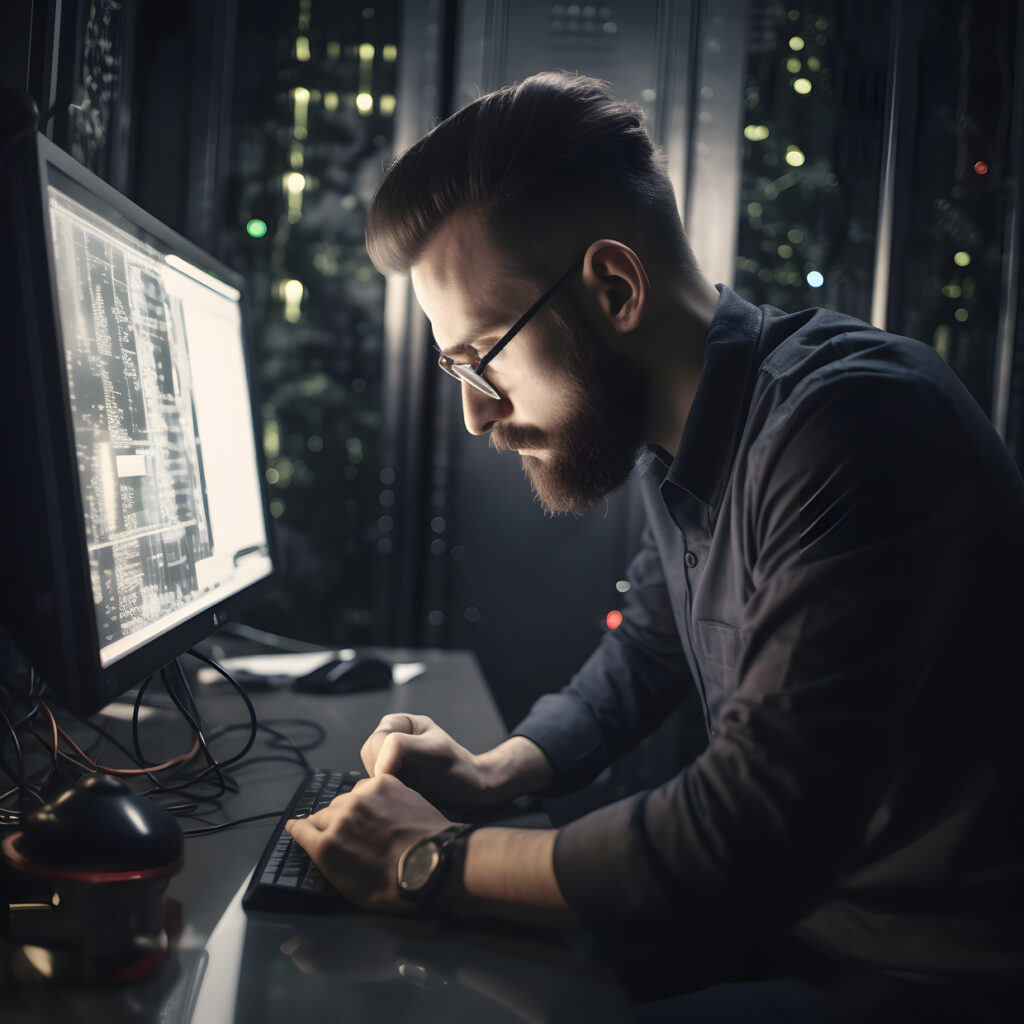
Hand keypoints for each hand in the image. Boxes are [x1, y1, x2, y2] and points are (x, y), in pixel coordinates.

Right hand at [284, 773, 451, 910]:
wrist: (432, 860)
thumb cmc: (392, 886)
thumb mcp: (351, 889)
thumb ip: (329, 864)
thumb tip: (319, 851)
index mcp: (326, 845)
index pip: (301, 829)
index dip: (298, 828)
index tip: (296, 827)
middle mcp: (339, 817)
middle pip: (322, 814)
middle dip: (326, 822)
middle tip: (339, 830)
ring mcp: (362, 797)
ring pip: (344, 799)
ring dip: (347, 808)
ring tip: (360, 817)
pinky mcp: (383, 783)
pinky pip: (365, 787)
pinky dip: (367, 796)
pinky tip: (376, 804)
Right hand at [360, 714, 492, 807]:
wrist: (468, 793)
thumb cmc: (457, 768)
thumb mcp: (434, 751)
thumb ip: (401, 746)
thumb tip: (376, 765)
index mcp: (398, 723)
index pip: (376, 742)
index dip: (387, 762)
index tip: (407, 774)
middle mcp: (388, 739)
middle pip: (369, 758)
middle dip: (386, 775)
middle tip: (408, 785)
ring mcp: (386, 761)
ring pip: (368, 775)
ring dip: (385, 787)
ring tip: (409, 790)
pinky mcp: (387, 781)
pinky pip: (373, 789)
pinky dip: (385, 796)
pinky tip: (405, 797)